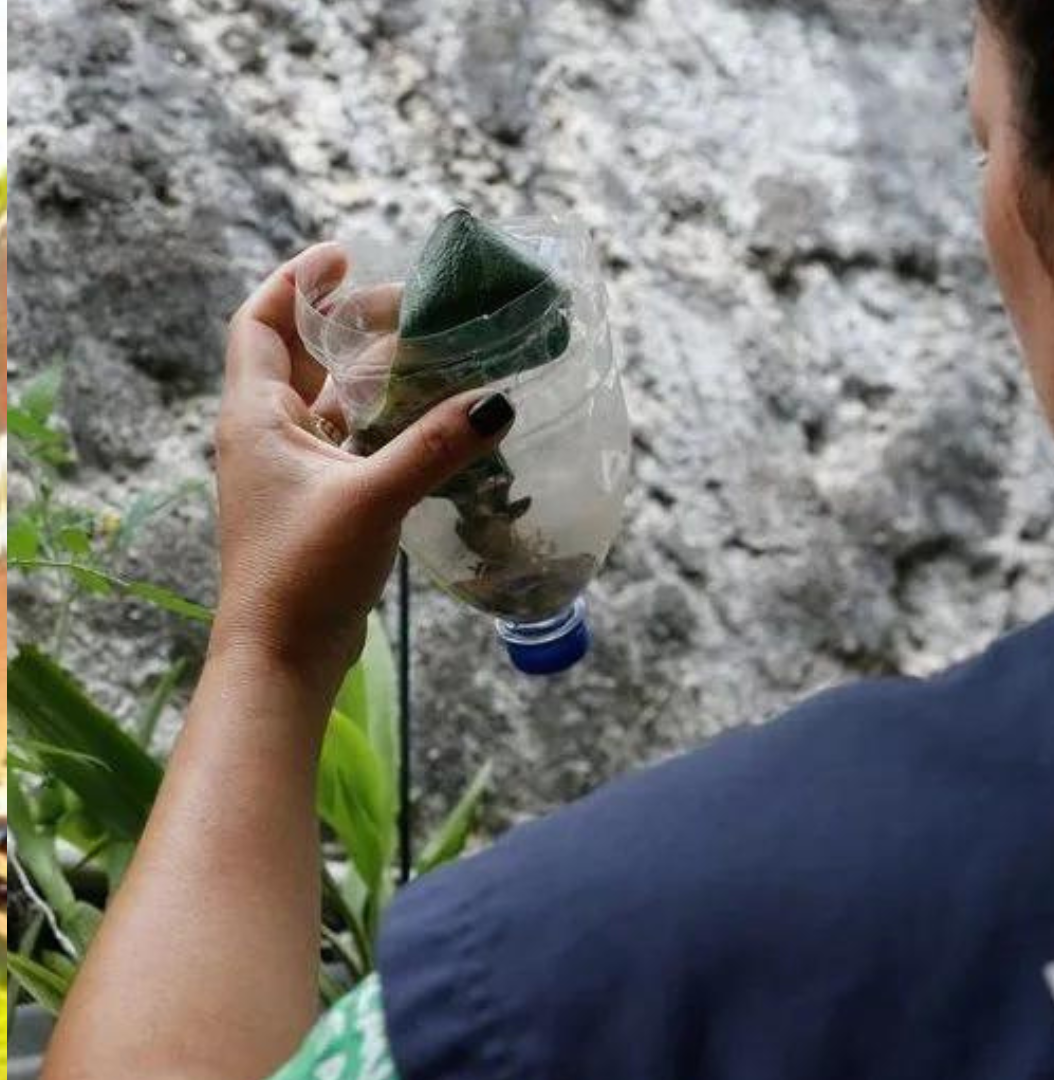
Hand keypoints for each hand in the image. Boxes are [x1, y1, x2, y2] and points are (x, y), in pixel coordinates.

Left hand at [211, 244, 516, 694]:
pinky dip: (382, 420)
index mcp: (256, 417)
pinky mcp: (316, 504)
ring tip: (425, 350)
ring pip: (329, 400)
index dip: (297, 282)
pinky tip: (426, 420)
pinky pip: (349, 441)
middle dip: (352, 323)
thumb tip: (497, 400)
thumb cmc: (304, 574)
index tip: (342, 254)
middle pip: (302, 355)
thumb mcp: (374, 499)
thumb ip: (435, 446)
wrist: (280, 658)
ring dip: (370, 372)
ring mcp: (290, 472)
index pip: (261, 323)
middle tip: (411, 306)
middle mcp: (265, 436)